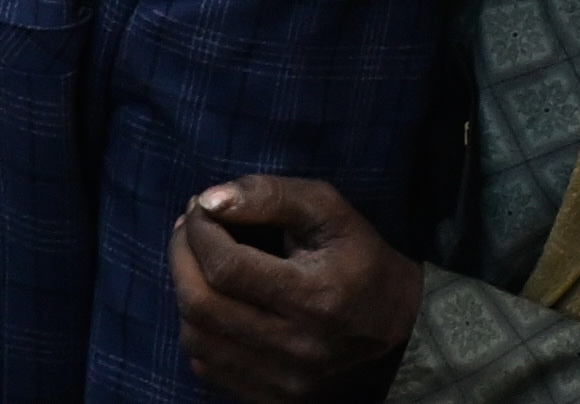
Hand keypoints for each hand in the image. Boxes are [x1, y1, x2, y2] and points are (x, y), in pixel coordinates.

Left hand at [174, 179, 425, 403]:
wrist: (399, 325)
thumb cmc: (360, 257)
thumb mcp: (328, 209)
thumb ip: (269, 195)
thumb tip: (209, 200)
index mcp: (315, 298)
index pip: (225, 267)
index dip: (199, 230)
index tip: (199, 206)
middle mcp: (298, 348)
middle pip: (202, 305)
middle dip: (180, 256)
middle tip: (188, 228)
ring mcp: (285, 381)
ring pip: (197, 339)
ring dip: (185, 292)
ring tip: (198, 262)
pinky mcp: (276, 398)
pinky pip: (208, 366)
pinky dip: (199, 330)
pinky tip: (216, 302)